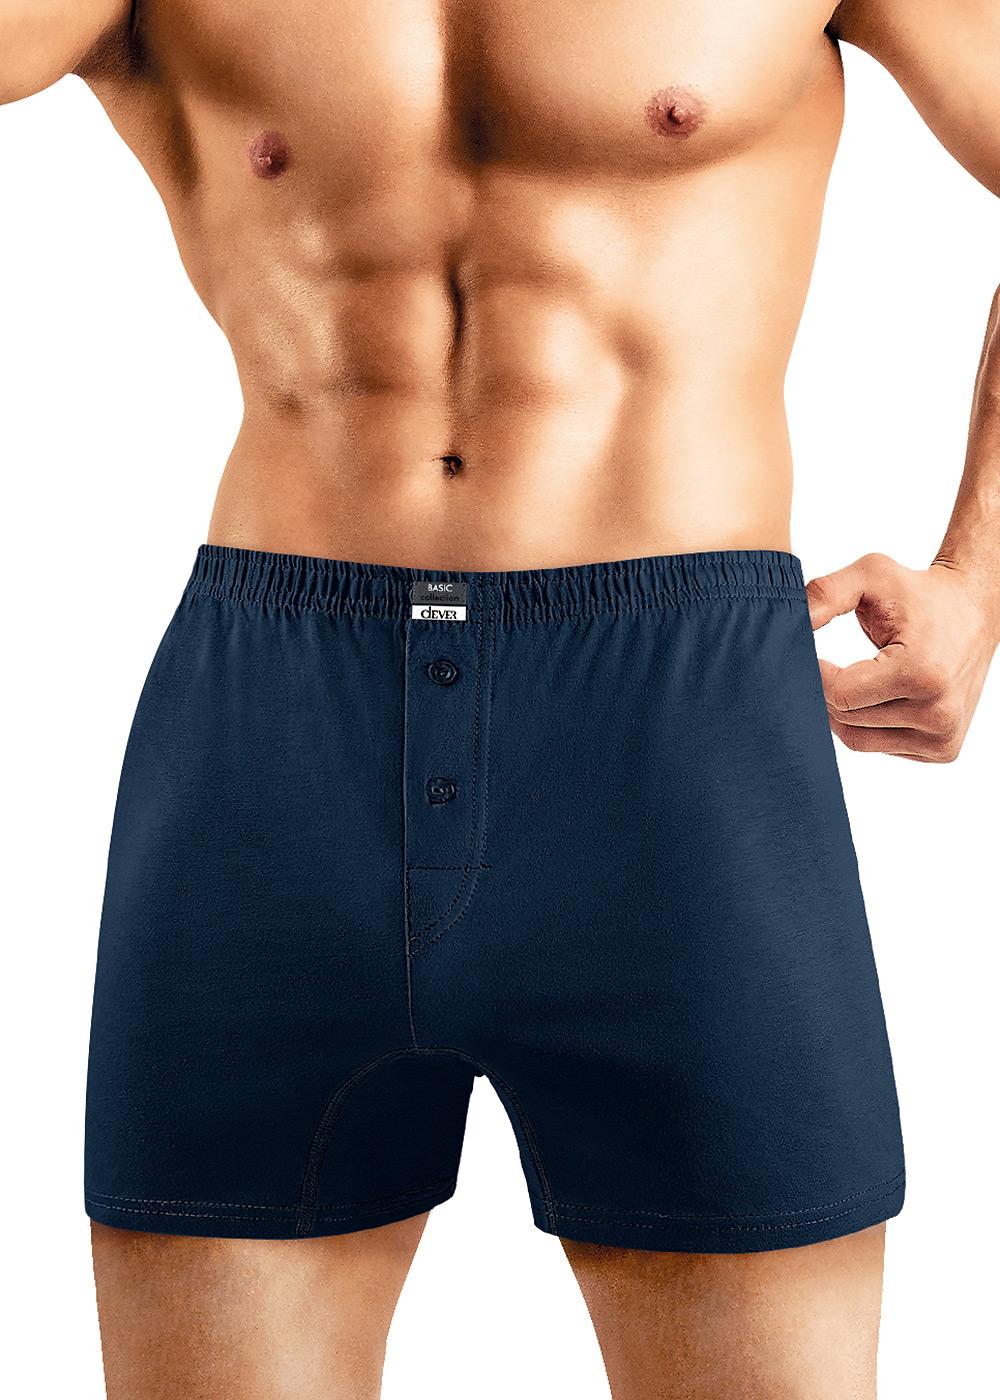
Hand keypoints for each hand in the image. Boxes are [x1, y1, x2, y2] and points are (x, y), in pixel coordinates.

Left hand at [806, 554, 998, 761]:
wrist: (974, 609)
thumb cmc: (921, 593)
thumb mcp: (872, 575)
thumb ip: (825, 595)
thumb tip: (788, 625)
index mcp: (923, 672)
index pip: (840, 694)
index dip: (815, 676)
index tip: (809, 656)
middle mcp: (939, 711)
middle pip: (846, 719)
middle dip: (825, 692)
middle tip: (825, 665)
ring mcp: (943, 736)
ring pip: (858, 739)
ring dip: (842, 712)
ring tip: (852, 678)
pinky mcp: (943, 749)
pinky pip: (880, 747)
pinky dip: (867, 724)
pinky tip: (878, 696)